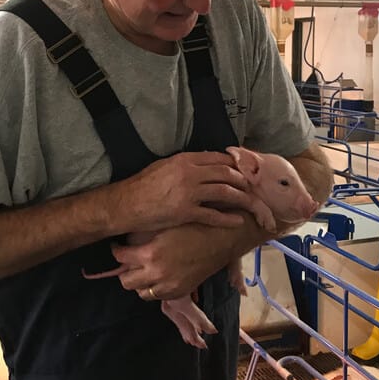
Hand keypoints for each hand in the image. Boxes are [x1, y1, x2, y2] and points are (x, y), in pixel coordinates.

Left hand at [112, 222, 253, 299]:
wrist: (221, 238)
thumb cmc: (193, 225)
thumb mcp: (165, 225)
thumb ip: (143, 237)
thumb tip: (126, 240)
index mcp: (151, 254)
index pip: (120, 257)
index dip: (116, 250)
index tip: (117, 246)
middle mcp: (157, 274)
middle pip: (126, 281)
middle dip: (124, 270)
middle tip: (129, 260)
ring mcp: (169, 286)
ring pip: (142, 292)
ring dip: (140, 281)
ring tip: (144, 269)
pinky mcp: (180, 292)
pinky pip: (159, 297)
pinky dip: (155, 288)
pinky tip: (159, 275)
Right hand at [116, 151, 257, 233]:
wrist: (126, 204)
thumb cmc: (142, 185)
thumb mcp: (164, 166)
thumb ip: (185, 164)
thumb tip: (203, 163)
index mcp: (184, 160)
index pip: (217, 158)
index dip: (234, 164)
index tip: (243, 170)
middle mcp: (189, 174)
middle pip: (226, 173)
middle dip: (242, 180)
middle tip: (251, 187)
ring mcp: (189, 193)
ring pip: (224, 192)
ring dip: (241, 198)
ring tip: (251, 203)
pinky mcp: (186, 212)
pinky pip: (213, 215)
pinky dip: (227, 219)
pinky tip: (237, 221)